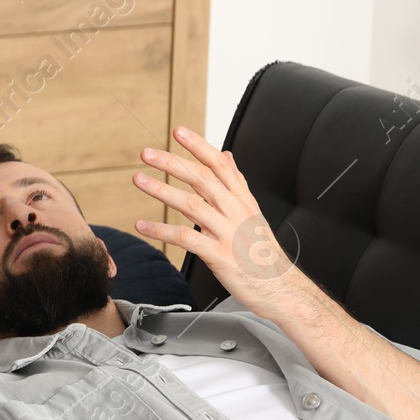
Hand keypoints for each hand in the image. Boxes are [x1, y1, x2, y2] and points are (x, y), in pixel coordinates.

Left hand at [129, 125, 300, 303]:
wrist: (281, 288)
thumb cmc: (260, 249)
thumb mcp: (251, 211)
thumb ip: (235, 183)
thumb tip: (226, 154)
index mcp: (242, 199)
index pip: (220, 165)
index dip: (199, 146)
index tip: (178, 130)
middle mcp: (236, 211)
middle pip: (202, 179)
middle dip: (173, 163)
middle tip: (146, 153)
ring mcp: (228, 233)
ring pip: (192, 204)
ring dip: (162, 190)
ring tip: (138, 179)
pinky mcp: (220, 255)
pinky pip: (187, 238)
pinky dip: (162, 230)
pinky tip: (142, 225)